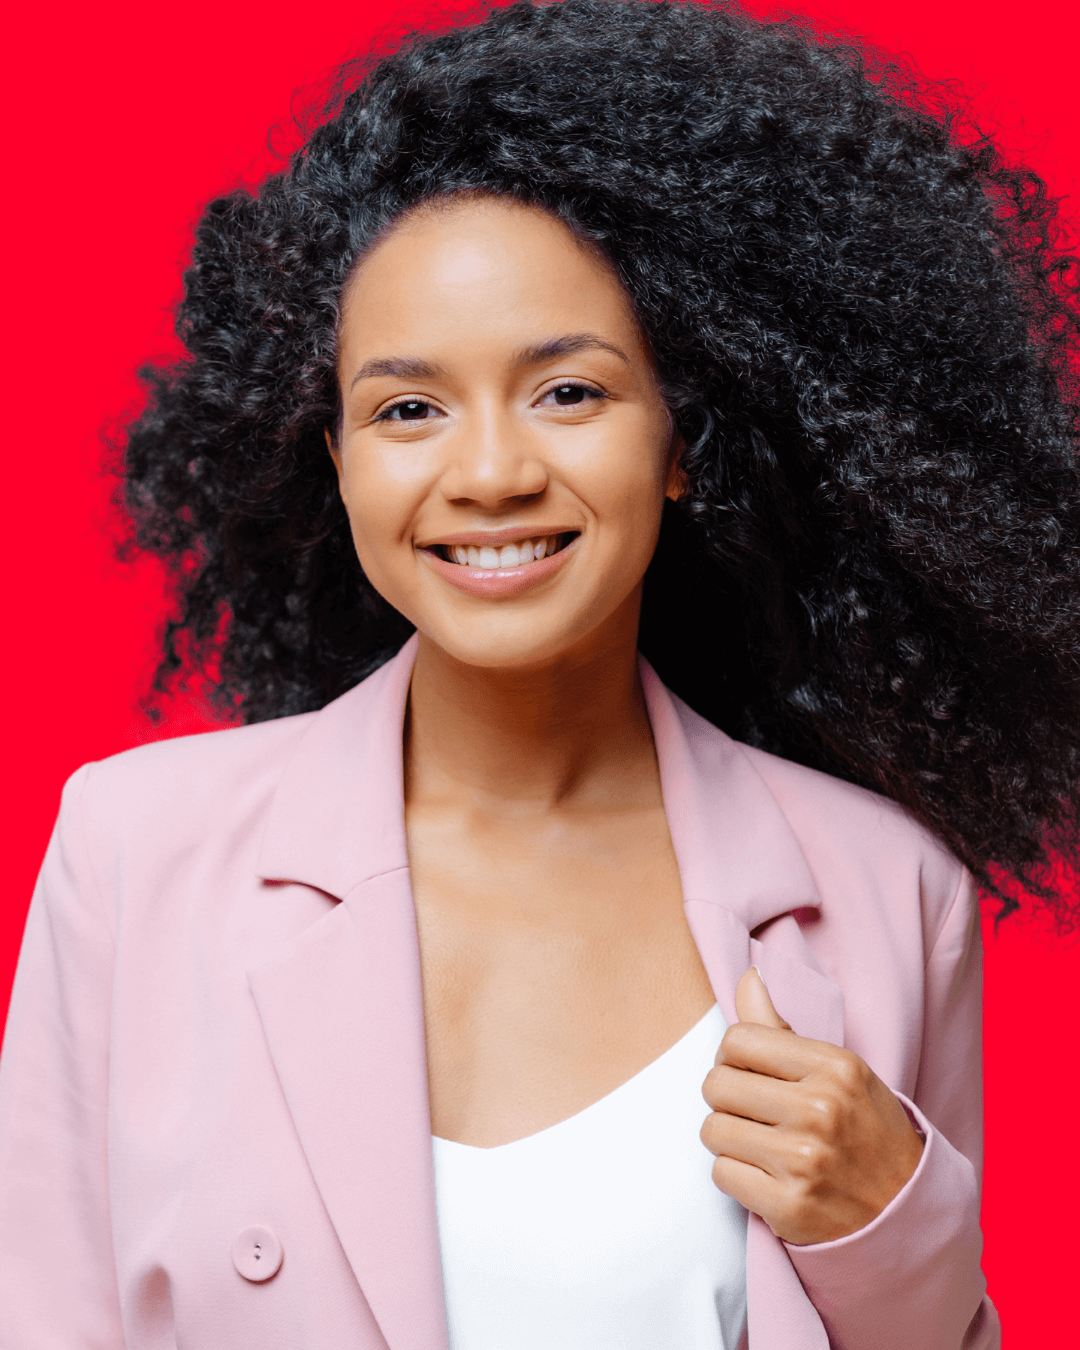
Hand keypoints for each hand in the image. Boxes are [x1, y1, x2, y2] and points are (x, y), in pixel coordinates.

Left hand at [700, 967, 923, 1244]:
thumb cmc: (864, 1130)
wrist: (904, 1211)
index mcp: (834, 1067)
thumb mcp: (839, 1071)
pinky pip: (721, 1173)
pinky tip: (765, 1174)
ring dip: (728, 1138)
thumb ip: (782, 1029)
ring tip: (759, 1143)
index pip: (739, 1039)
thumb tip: (747, 976)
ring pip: (712, 1130)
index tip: (749, 1072)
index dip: (733, 1056)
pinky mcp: (788, 1205)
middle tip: (752, 1111)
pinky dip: (736, 1174)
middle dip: (726, 1098)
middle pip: (716, 1084)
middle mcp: (820, 1110)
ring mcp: (803, 1160)